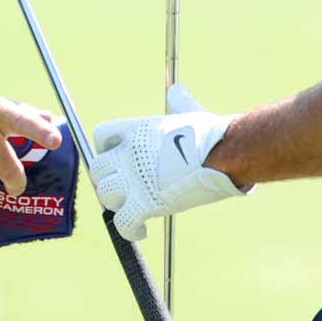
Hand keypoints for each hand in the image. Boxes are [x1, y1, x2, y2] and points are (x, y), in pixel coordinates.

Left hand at [92, 82, 245, 241]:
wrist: (224, 154)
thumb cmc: (211, 133)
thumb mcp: (188, 111)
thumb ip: (178, 103)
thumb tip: (177, 91)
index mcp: (136, 129)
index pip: (101, 135)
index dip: (106, 148)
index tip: (117, 157)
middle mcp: (128, 154)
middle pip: (97, 169)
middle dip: (106, 179)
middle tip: (123, 187)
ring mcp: (134, 180)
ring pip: (106, 195)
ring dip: (116, 203)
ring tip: (131, 207)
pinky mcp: (145, 204)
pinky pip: (123, 222)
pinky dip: (130, 229)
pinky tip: (140, 229)